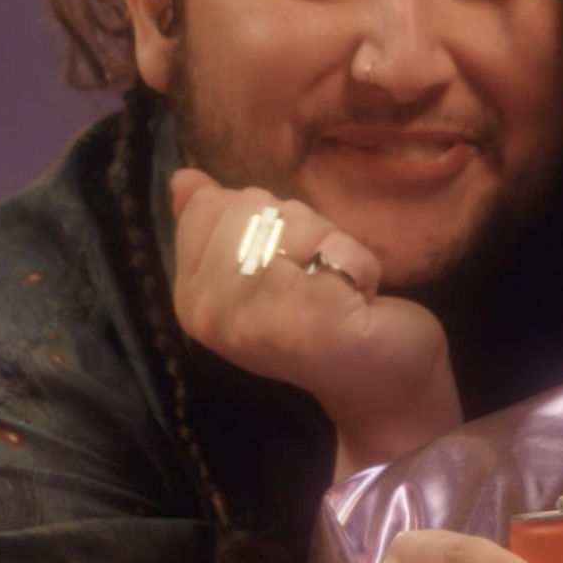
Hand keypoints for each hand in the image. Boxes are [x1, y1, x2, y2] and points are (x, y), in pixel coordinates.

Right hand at [166, 170, 460, 474]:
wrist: (379, 383)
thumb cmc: (322, 320)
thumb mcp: (260, 272)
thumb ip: (218, 226)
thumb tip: (183, 179)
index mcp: (191, 301)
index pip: (208, 208)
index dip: (260, 218)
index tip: (282, 264)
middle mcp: (213, 315)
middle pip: (250, 207)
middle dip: (298, 227)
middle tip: (313, 277)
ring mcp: (259, 320)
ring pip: (293, 220)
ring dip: (330, 245)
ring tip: (335, 289)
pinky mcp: (312, 320)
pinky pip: (339, 248)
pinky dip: (362, 265)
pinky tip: (359, 303)